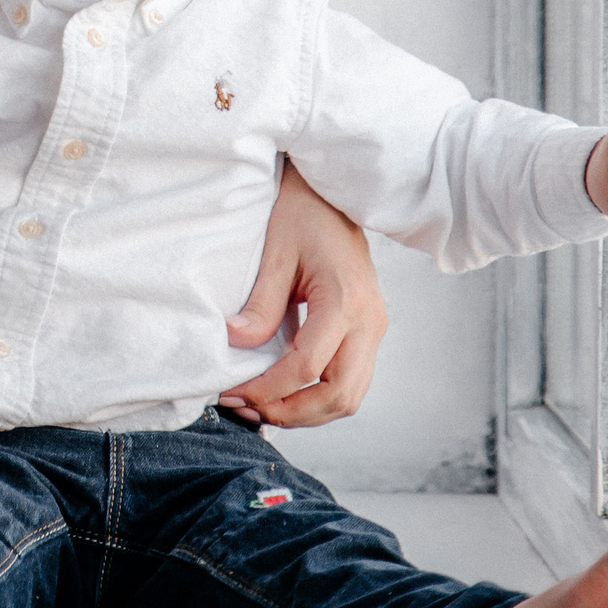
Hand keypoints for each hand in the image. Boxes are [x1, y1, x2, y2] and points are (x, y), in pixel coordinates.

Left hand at [216, 167, 387, 428]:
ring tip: (261, 408)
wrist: (335, 195)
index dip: (268, 388)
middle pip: (339, 396)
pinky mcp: (369, 333)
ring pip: (349, 398)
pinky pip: (350, 383)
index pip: (308, 365)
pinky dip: (318, 399)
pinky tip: (283, 394)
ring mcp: (374, 329)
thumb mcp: (276, 254)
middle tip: (247, 410)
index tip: (233, 393)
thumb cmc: (304, 215)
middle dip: (291, 413)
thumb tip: (236, 345)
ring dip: (306, 413)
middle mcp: (369, 321)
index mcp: (345, 300)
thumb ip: (260, 305)